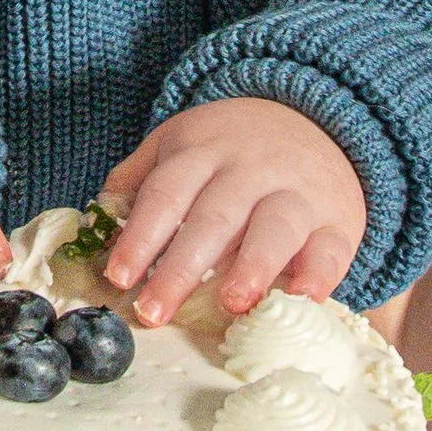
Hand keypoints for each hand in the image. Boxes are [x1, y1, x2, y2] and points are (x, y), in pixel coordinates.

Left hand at [100, 97, 366, 327]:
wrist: (320, 119)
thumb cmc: (235, 147)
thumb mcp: (183, 140)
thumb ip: (139, 177)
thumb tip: (95, 220)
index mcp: (203, 151)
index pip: (166, 193)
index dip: (140, 236)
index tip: (119, 276)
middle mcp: (250, 170)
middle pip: (213, 218)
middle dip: (180, 267)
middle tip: (154, 311)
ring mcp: (297, 194)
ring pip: (274, 227)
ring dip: (253, 265)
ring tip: (231, 303)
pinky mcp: (337, 220)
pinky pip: (330, 248)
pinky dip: (318, 275)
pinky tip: (302, 299)